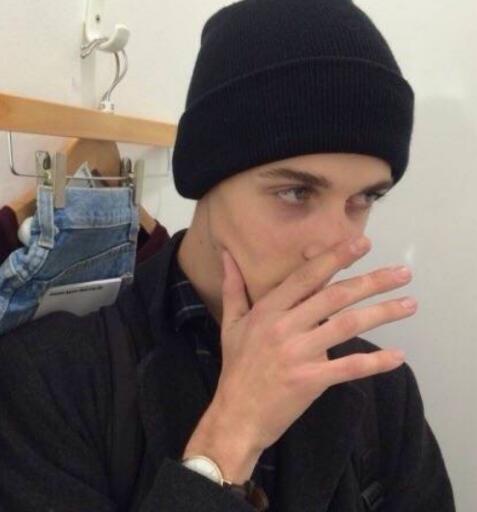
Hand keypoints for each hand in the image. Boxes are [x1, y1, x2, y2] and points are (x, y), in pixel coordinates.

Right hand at [212, 235, 415, 453]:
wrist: (235, 415)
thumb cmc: (236, 368)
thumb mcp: (231, 324)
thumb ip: (233, 287)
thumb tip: (226, 255)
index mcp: (268, 310)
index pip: (307, 276)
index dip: (335, 258)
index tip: (362, 243)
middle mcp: (284, 326)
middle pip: (335, 296)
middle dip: (372, 281)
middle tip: (403, 272)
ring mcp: (298, 353)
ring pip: (346, 326)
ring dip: (382, 313)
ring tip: (410, 304)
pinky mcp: (310, 380)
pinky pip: (349, 367)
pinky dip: (375, 362)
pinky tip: (397, 356)